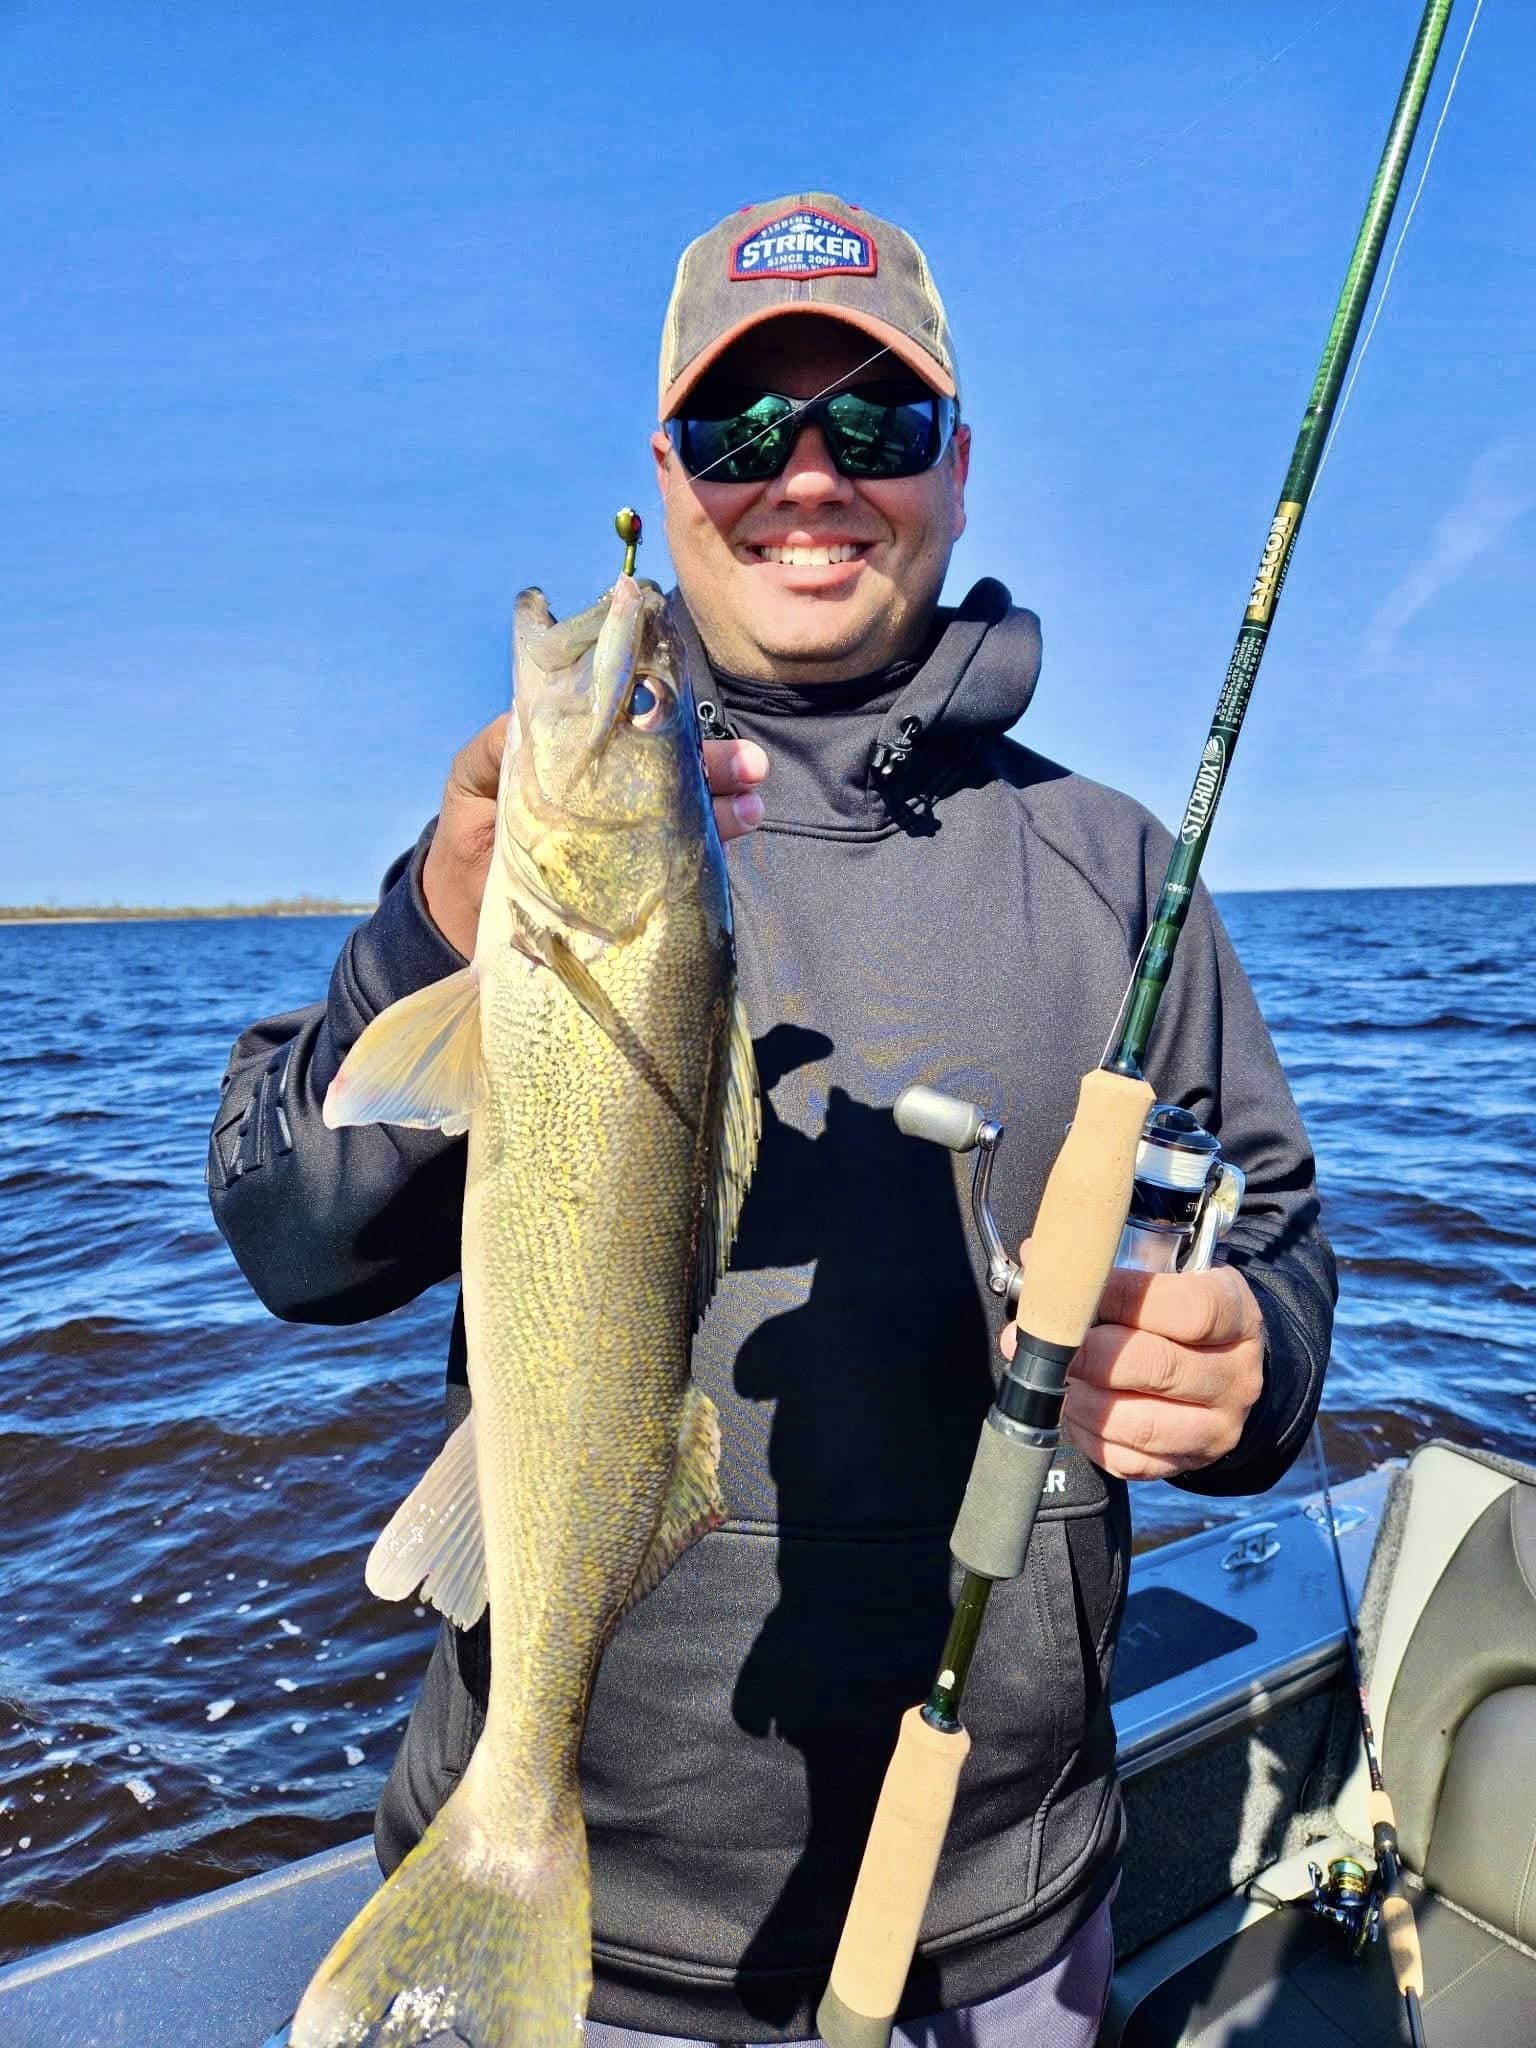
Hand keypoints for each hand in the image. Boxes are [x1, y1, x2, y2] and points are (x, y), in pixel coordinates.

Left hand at [420, 715, 769, 956]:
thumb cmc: (468, 837)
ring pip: (684, 811)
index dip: (661, 714)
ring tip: (752, 802)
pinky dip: (711, 842)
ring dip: (724, 802)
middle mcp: (610, 794)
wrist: (456, 915)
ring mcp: (625, 838)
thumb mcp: (474, 782)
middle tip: (748, 765)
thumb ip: (503, 747)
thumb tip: (541, 711)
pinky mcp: (632, 882)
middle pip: (669, 769)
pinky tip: (740, 824)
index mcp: (575, 760)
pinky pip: (678, 860)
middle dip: (712, 763)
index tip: (689, 711)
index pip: (630, 728)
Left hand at [1001, 1247, 1264, 1479]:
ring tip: (1052, 1378)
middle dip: (1090, 1354)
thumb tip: (1038, 1257)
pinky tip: (1070, 1408)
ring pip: (1140, 1424)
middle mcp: (1235, 1377)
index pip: (1189, 1310)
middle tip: (1044, 1341)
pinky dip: (1088, 1435)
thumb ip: (1112, 1273)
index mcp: (1237, 1319)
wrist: (1224, 1374)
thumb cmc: (1181, 1318)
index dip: (1125, 1298)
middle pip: (1159, 1368)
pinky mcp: (1185, 1463)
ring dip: (1082, 1399)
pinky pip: (1128, 1460)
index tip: (1078, 1292)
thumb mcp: (1170, 1280)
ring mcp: (1215, 1428)